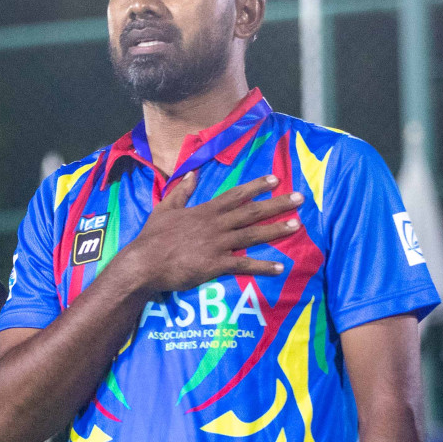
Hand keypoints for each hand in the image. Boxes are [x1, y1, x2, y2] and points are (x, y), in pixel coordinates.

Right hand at [120, 173, 301, 295]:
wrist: (143, 263)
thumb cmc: (151, 238)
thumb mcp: (165, 209)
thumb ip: (182, 192)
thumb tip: (192, 174)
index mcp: (205, 211)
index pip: (236, 195)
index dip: (256, 187)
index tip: (275, 180)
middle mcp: (215, 225)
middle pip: (251, 212)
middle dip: (277, 204)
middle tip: (300, 198)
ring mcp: (217, 244)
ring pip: (252, 235)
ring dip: (276, 230)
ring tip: (297, 225)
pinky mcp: (214, 265)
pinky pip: (243, 264)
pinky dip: (262, 266)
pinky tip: (279, 267)